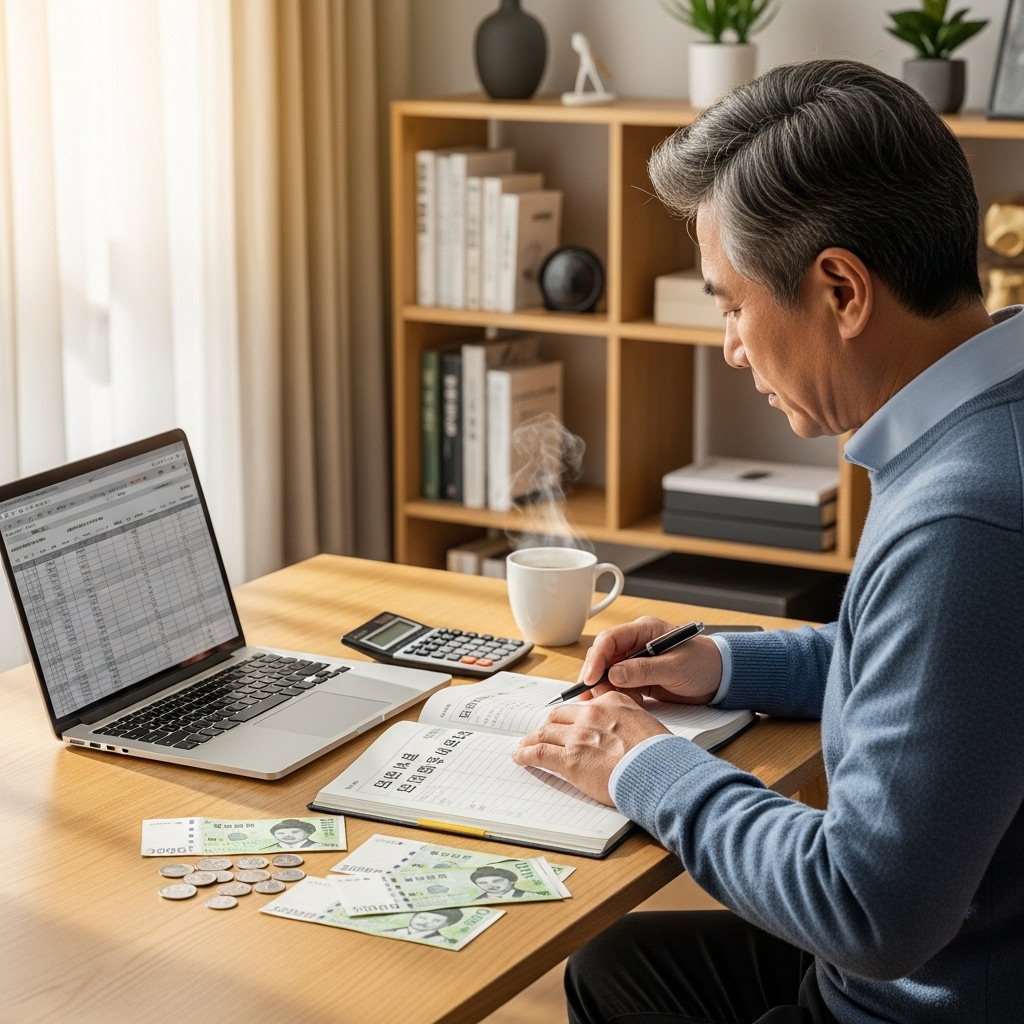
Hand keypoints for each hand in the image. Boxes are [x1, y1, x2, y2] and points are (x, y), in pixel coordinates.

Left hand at [511, 691, 670, 804]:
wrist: (659, 771)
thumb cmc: (660, 754)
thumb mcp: (646, 725)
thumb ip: (627, 723)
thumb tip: (622, 736)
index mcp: (612, 702)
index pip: (582, 706)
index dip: (571, 717)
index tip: (565, 723)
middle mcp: (591, 714)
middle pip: (559, 716)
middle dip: (549, 725)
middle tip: (542, 733)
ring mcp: (578, 736)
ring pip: (545, 732)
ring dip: (532, 739)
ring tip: (524, 745)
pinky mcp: (569, 759)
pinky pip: (540, 753)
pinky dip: (526, 754)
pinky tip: (520, 757)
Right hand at [578, 616, 722, 705]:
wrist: (721, 678)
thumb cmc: (704, 663)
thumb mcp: (675, 667)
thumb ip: (645, 670)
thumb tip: (614, 674)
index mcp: (644, 630)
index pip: (610, 640)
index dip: (596, 658)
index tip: (590, 678)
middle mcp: (636, 644)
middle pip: (604, 657)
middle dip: (595, 676)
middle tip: (590, 696)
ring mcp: (637, 662)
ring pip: (608, 674)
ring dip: (604, 689)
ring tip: (604, 704)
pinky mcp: (640, 679)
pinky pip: (620, 687)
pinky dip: (617, 697)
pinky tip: (620, 707)